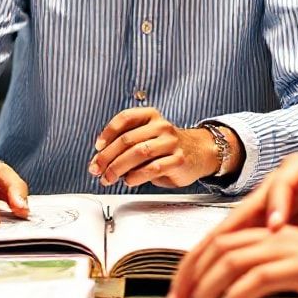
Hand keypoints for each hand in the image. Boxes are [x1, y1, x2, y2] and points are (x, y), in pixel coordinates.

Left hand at [89, 107, 234, 188]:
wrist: (200, 152)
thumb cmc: (167, 146)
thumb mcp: (148, 136)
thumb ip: (128, 144)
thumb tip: (101, 160)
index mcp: (151, 116)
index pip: (125, 118)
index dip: (108, 132)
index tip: (97, 147)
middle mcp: (161, 126)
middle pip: (128, 139)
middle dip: (108, 156)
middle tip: (97, 169)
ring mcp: (171, 142)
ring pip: (139, 153)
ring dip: (118, 167)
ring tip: (108, 178)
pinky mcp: (178, 160)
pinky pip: (153, 168)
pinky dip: (136, 176)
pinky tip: (128, 180)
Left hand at [169, 225, 297, 297]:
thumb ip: (271, 285)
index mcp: (273, 236)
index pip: (219, 244)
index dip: (193, 268)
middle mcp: (275, 235)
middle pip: (215, 248)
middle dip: (190, 280)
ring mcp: (288, 246)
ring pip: (229, 262)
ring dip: (209, 293)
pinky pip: (256, 278)